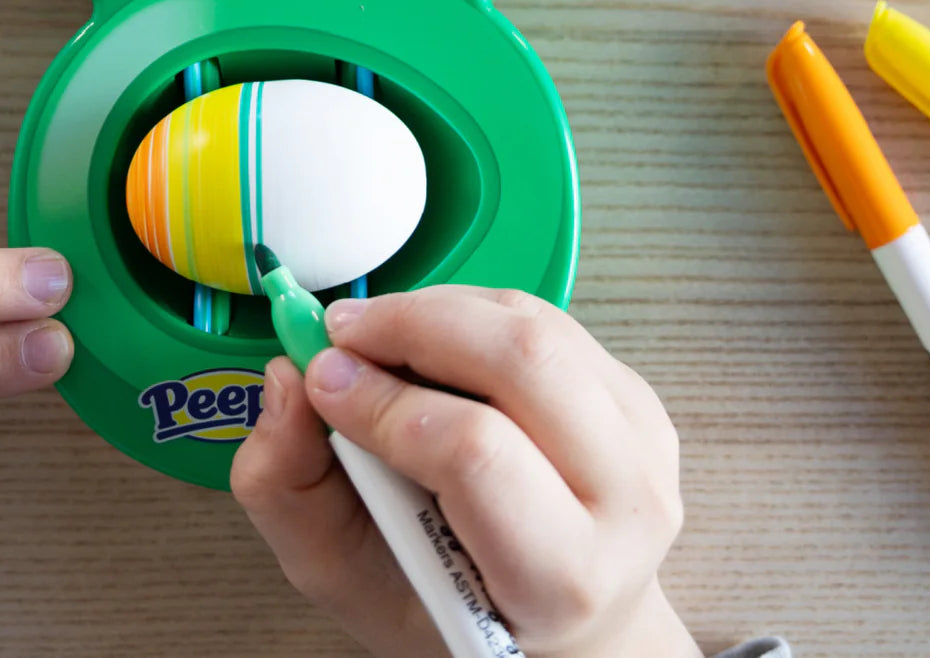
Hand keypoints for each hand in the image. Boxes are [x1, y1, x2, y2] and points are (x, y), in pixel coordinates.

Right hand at [232, 286, 701, 657]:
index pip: (478, 455)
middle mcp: (624, 503)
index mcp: (560, 575)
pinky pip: (542, 315)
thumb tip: (287, 381)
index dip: (387, 402)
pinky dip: (469, 310)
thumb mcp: (345, 576)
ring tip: (378, 337)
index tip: (321, 379)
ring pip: (531, 324)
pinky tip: (429, 343)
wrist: (555, 618)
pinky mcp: (634, 392)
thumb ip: (288, 489)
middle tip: (342, 331)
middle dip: (413, 324)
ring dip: (438, 309)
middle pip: (522, 362)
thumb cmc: (449, 599)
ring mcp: (642, 438)